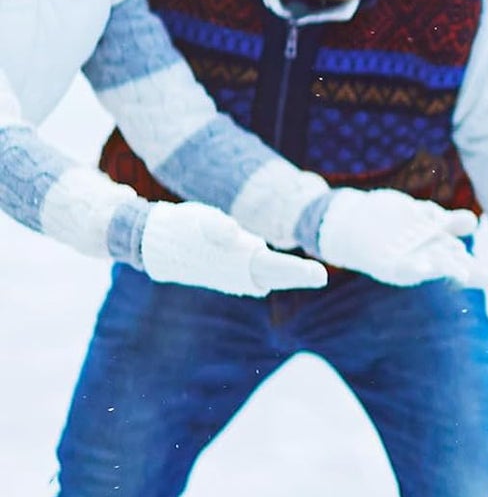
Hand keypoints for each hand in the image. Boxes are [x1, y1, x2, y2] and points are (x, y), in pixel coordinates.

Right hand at [140, 202, 325, 295]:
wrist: (158, 244)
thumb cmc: (182, 228)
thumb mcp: (198, 219)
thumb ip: (217, 226)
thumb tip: (233, 231)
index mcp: (237, 261)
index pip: (275, 266)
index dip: (297, 270)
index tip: (319, 275)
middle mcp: (239, 274)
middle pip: (277, 275)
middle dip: (299, 275)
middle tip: (322, 276)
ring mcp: (237, 277)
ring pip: (270, 275)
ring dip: (291, 275)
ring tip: (315, 276)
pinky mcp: (234, 274)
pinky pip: (262, 273)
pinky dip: (277, 272)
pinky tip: (293, 273)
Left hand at [317, 189, 474, 285]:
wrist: (355, 223)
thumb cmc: (396, 224)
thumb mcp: (425, 218)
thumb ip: (449, 223)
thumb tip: (472, 222)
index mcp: (440, 253)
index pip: (466, 263)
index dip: (482, 274)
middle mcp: (428, 260)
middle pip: (453, 265)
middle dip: (468, 272)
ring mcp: (409, 260)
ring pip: (433, 265)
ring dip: (446, 269)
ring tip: (461, 273)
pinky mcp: (389, 261)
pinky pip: (405, 266)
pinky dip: (416, 267)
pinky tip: (424, 266)